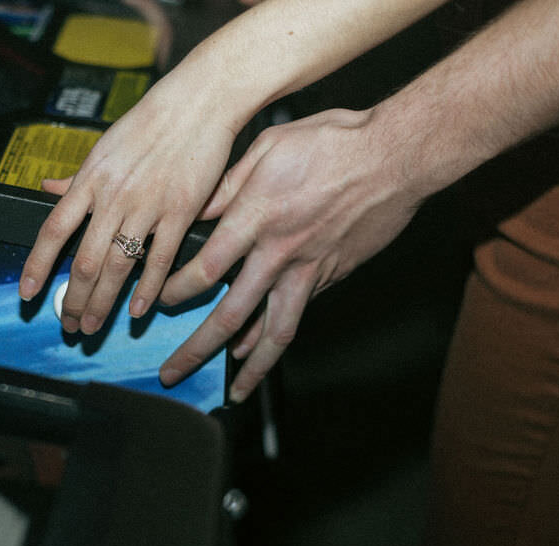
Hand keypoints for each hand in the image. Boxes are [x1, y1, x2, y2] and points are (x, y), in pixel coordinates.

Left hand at [18, 51, 248, 334]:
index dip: (36, 265)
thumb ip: (76, 178)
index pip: (53, 230)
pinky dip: (147, 289)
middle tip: (68, 325)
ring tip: (92, 326)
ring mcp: (147, 206)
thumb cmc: (150, 122)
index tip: (27, 294)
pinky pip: (159, 259)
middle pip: (84, 260)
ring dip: (102, 302)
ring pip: (117, 266)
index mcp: (90, 179)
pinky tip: (138, 310)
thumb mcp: (103, 146)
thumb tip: (47, 189)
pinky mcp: (181, 212)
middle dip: (72, 299)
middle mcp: (113, 196)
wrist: (198, 102)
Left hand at [157, 107, 425, 401]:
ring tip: (234, 391)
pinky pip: (299, 312)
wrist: (399, 154)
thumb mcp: (269, 146)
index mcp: (257, 217)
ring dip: (251, 367)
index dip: (176, 291)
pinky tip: (261, 347)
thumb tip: (198, 208)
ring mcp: (310, 268)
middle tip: (172, 372)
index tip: (158, 302)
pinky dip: (277, 334)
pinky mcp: (333, 274)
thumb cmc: (335, 141)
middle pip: (231, 315)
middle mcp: (280, 252)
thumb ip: (228, 184)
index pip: (205, 269)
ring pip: (275, 330)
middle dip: (196, 350)